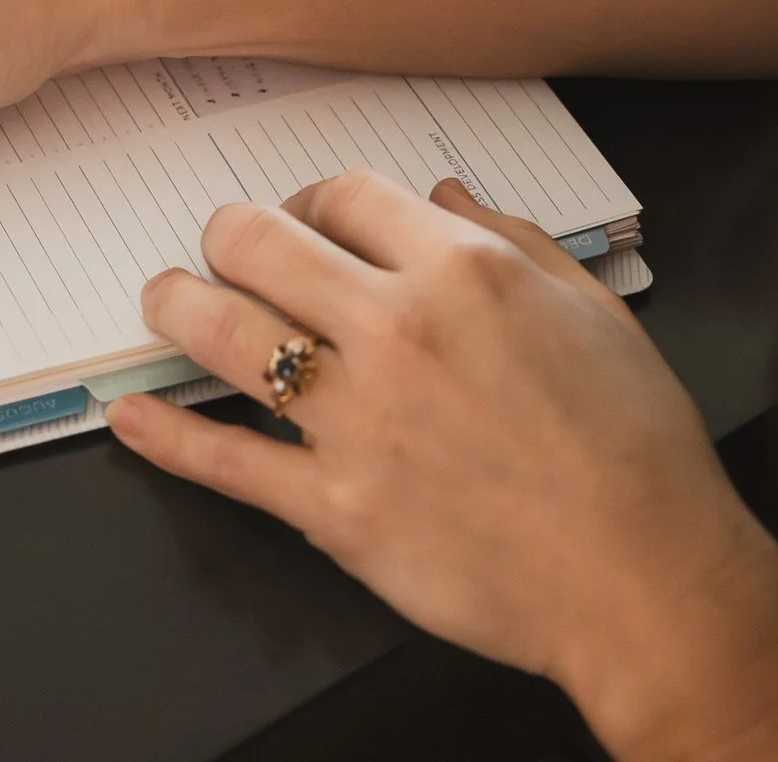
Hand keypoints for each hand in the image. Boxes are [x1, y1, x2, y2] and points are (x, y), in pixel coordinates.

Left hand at [109, 173, 777, 761]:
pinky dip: (165, 436)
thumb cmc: (637, 449)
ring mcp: (358, 423)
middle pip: (262, 245)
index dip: (315, 199)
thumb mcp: (595, 311)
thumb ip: (512, 238)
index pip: (347, 195)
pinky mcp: (335, 509)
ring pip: (224, 334)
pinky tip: (130, 416)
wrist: (647, 584)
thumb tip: (442, 193)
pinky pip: (225, 459)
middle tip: (223, 248)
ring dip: (178, 305)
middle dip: (229, 235)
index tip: (308, 218)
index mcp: (464, 273)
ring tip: (165, 299)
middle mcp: (398, 332)